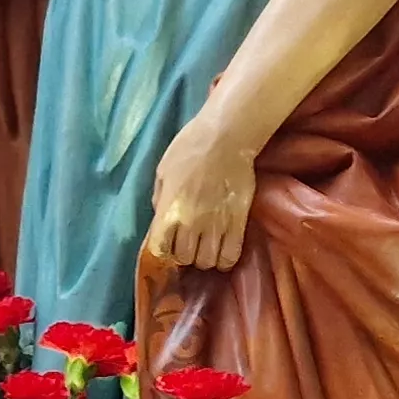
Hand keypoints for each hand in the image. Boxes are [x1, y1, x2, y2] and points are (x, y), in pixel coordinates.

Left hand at [145, 114, 259, 272]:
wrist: (226, 137)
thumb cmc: (190, 148)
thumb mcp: (163, 170)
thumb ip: (160, 198)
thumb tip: (161, 218)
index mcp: (169, 210)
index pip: (161, 249)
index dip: (164, 250)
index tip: (169, 244)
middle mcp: (191, 223)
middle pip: (185, 258)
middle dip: (186, 254)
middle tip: (190, 244)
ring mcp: (216, 225)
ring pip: (208, 261)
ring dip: (205, 257)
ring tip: (207, 248)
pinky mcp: (238, 223)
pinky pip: (231, 255)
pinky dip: (225, 260)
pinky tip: (223, 252)